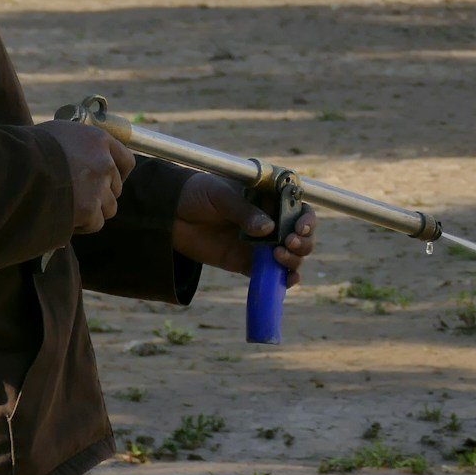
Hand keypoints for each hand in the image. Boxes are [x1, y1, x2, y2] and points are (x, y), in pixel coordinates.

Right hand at [32, 120, 133, 233]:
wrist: (12, 168)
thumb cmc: (24, 148)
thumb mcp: (54, 135)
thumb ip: (73, 146)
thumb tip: (73, 156)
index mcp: (97, 140)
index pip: (126, 160)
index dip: (118, 174)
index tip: (107, 181)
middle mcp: (104, 162)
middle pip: (115, 187)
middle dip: (100, 195)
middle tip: (78, 198)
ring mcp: (98, 186)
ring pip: (108, 208)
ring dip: (92, 212)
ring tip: (68, 208)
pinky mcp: (89, 209)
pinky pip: (95, 223)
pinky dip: (82, 225)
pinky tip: (64, 218)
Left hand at [170, 175, 316, 283]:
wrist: (169, 216)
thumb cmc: (197, 194)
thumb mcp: (220, 195)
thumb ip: (243, 211)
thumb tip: (267, 230)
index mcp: (269, 199)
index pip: (298, 209)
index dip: (306, 219)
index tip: (299, 227)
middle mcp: (270, 222)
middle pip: (301, 235)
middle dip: (303, 242)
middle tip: (289, 243)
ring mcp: (260, 244)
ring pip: (291, 256)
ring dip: (295, 260)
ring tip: (279, 257)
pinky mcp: (247, 263)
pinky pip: (271, 274)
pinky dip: (284, 279)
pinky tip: (287, 280)